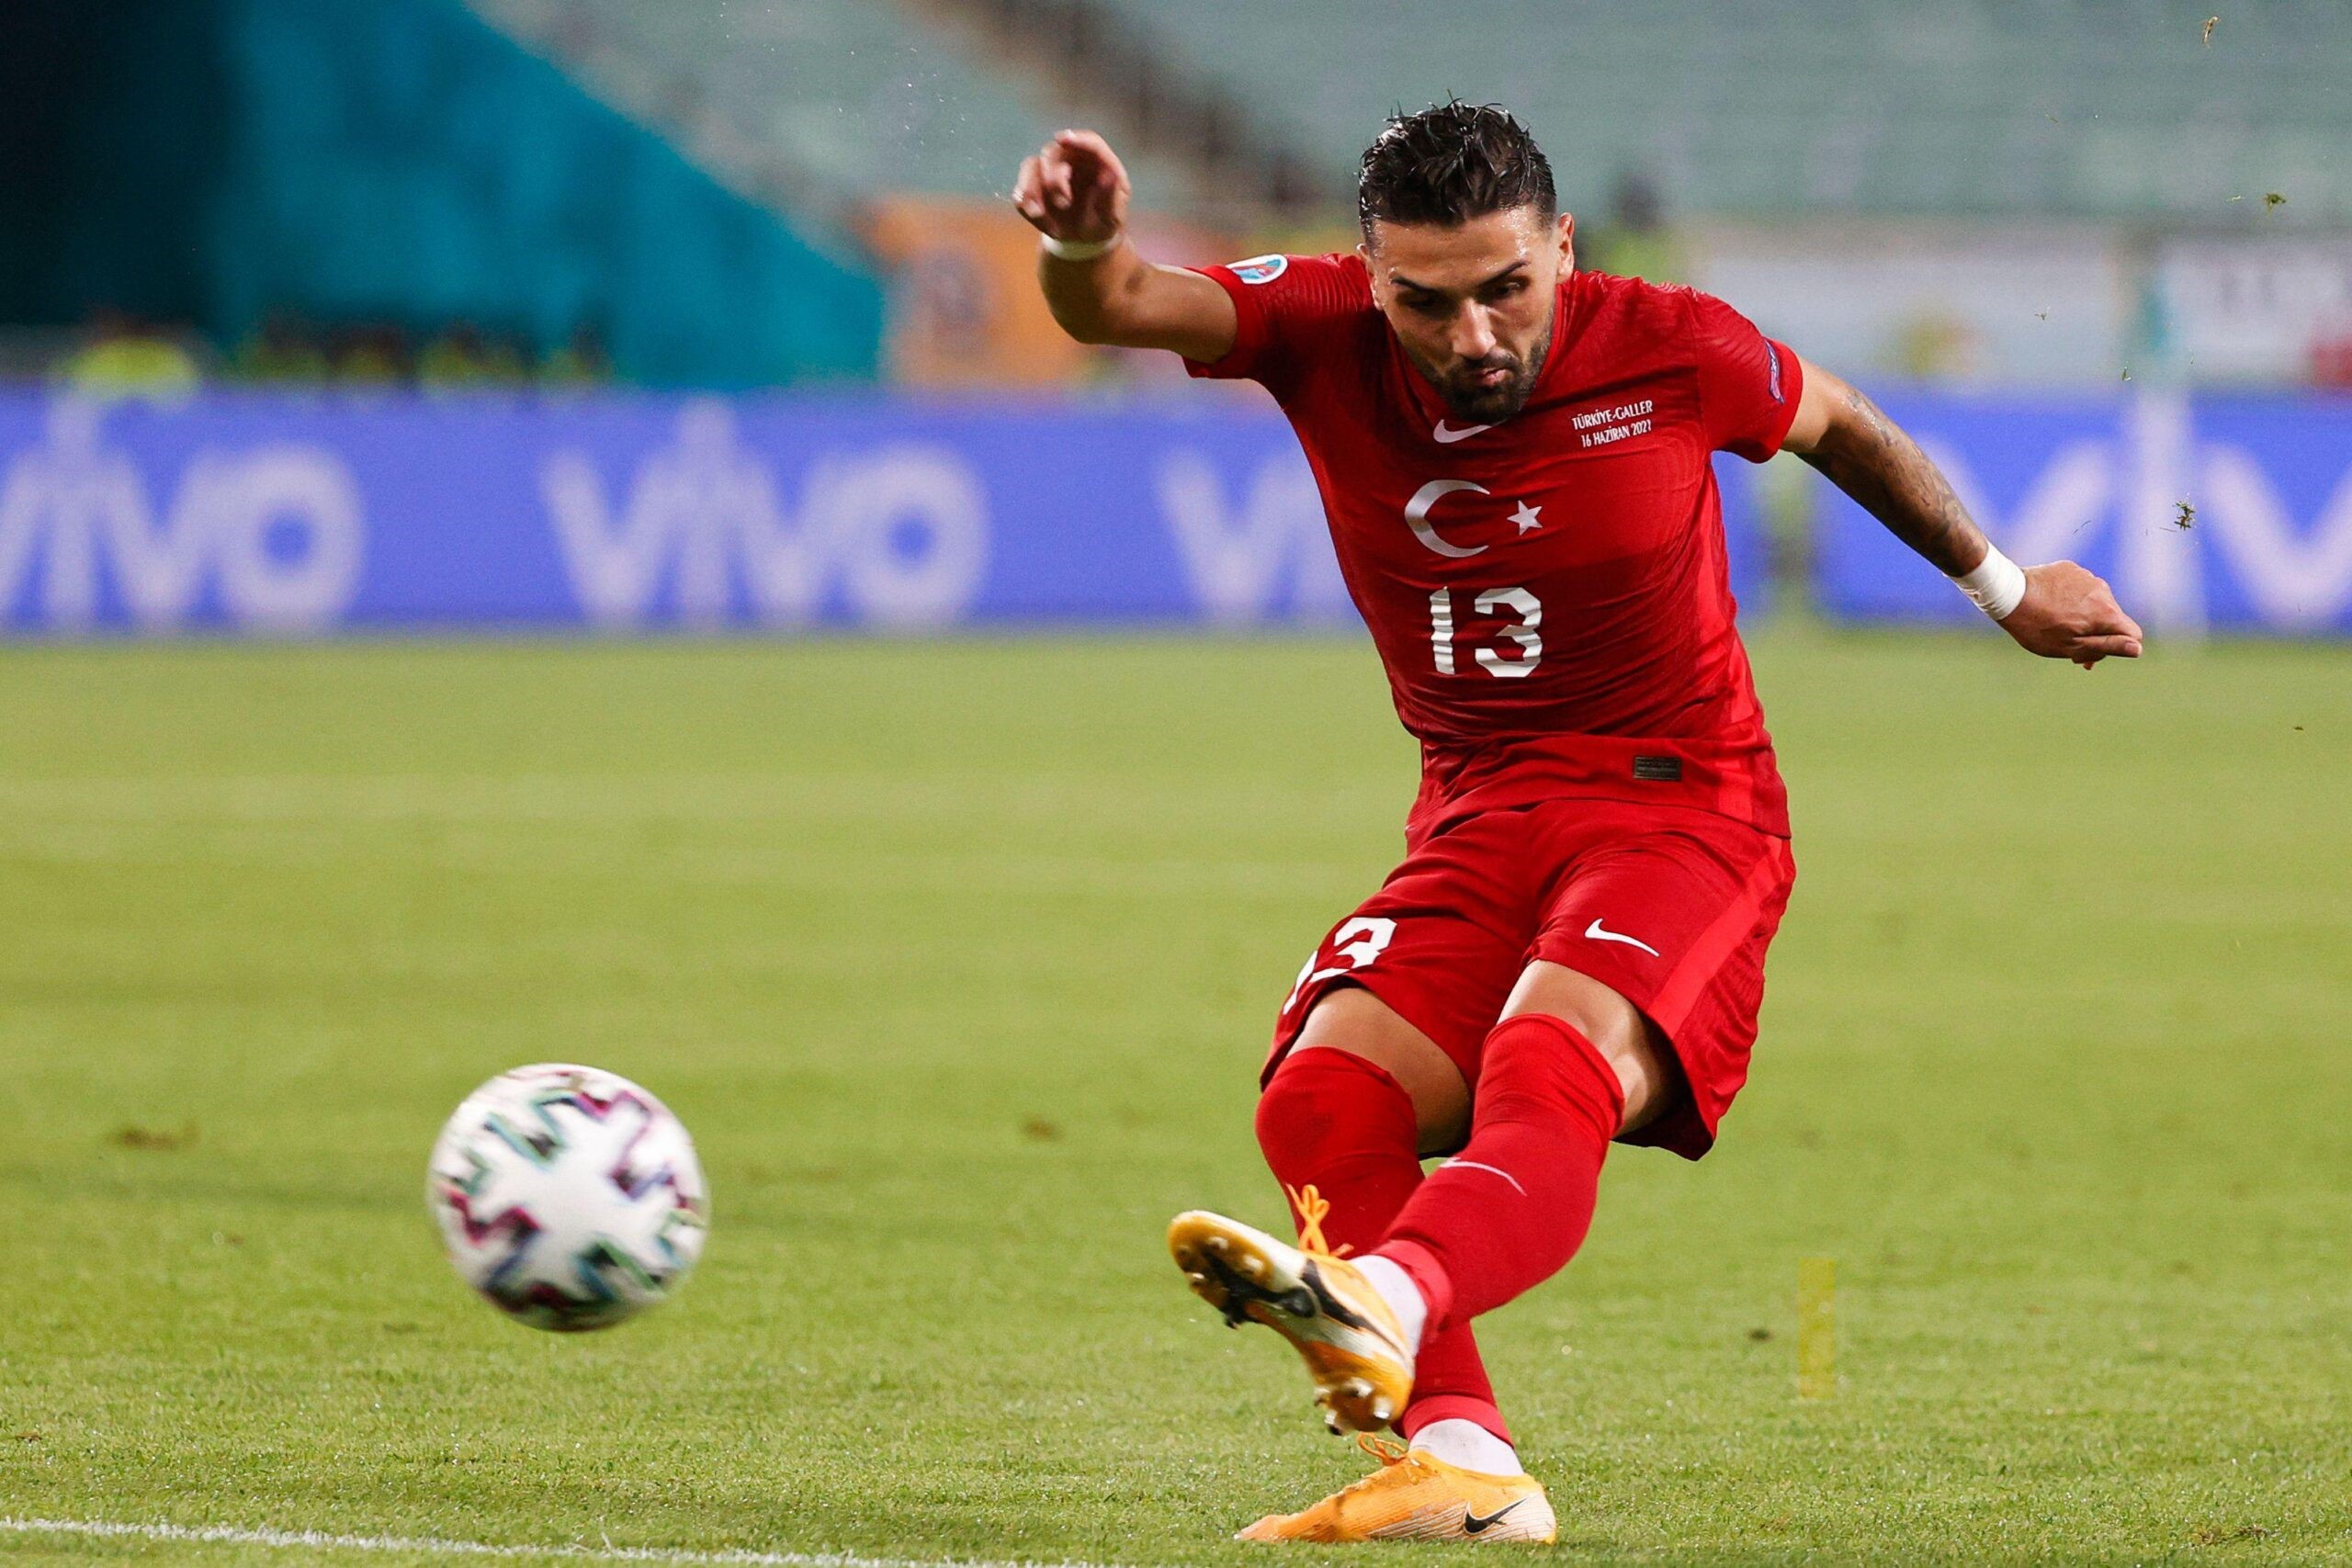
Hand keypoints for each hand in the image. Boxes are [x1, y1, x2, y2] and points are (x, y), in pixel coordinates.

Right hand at [1013, 130, 1129, 245]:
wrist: (1086, 239)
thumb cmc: (1103, 221)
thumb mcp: (1113, 216)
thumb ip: (1111, 196)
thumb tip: (1109, 176)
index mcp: (1096, 162)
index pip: (1090, 142)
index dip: (1077, 139)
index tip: (1062, 139)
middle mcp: (1069, 160)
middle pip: (1052, 153)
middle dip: (1053, 178)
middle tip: (1064, 204)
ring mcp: (1047, 174)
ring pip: (1030, 167)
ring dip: (1031, 189)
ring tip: (1038, 214)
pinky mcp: (1032, 190)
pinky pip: (1019, 190)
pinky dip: (1024, 202)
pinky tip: (1036, 217)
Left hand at [1997, 561, 2144, 666]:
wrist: (2008, 595)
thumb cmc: (2037, 627)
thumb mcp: (2072, 646)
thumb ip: (2107, 646)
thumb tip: (2137, 648)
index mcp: (2107, 613)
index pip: (2133, 633)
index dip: (2116, 648)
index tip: (2091, 656)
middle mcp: (2103, 591)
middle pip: (2113, 618)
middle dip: (2097, 634)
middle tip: (2070, 649)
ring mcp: (2087, 577)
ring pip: (2096, 603)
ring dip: (2085, 617)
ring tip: (2057, 625)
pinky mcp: (2071, 569)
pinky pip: (2080, 589)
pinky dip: (2072, 600)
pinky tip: (2051, 607)